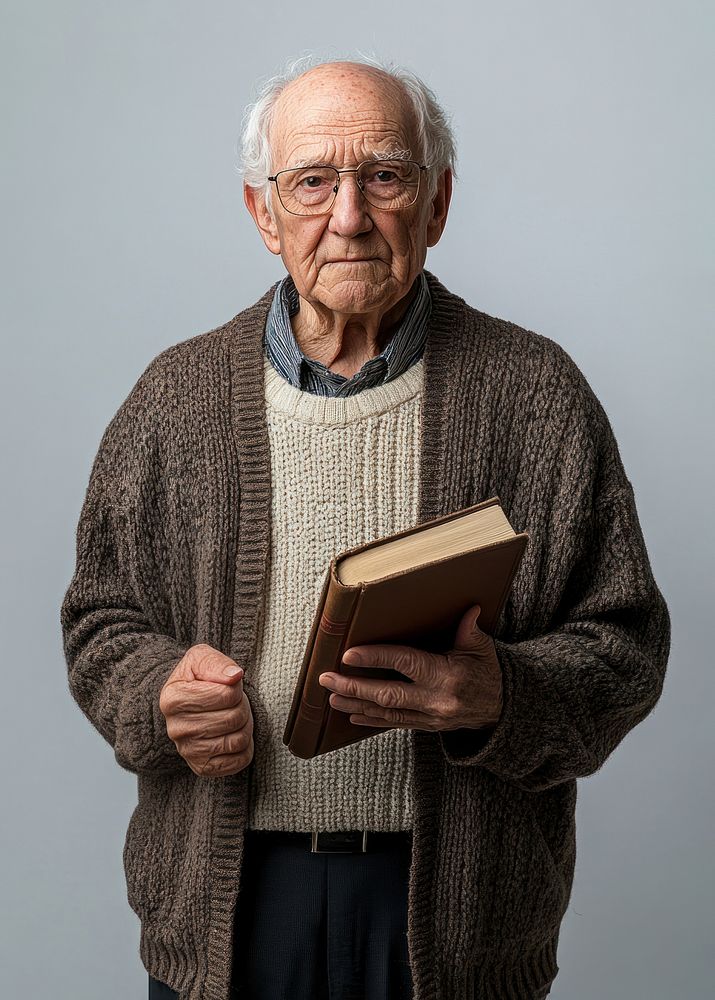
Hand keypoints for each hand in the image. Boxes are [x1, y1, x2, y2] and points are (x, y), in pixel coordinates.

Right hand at [159, 644, 253, 776]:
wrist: (183, 703)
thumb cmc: (195, 679)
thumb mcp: (200, 658)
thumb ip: (217, 663)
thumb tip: (235, 676)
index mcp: (172, 699)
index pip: (227, 694)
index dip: (236, 687)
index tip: (227, 685)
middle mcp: (176, 729)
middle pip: (235, 718)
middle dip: (242, 705)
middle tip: (234, 702)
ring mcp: (188, 751)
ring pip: (239, 740)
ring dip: (245, 725)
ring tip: (233, 715)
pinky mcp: (202, 767)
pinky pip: (240, 760)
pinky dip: (246, 746)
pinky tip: (232, 734)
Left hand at [318, 604, 501, 731]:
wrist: (503, 709)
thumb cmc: (489, 672)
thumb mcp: (482, 648)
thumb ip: (469, 629)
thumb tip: (470, 608)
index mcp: (447, 675)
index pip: (406, 664)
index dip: (376, 658)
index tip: (349, 655)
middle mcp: (436, 700)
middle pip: (388, 695)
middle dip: (353, 687)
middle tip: (326, 679)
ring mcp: (430, 717)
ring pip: (386, 713)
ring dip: (355, 705)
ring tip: (330, 697)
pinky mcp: (426, 727)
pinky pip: (394, 725)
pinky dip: (371, 720)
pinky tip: (351, 716)